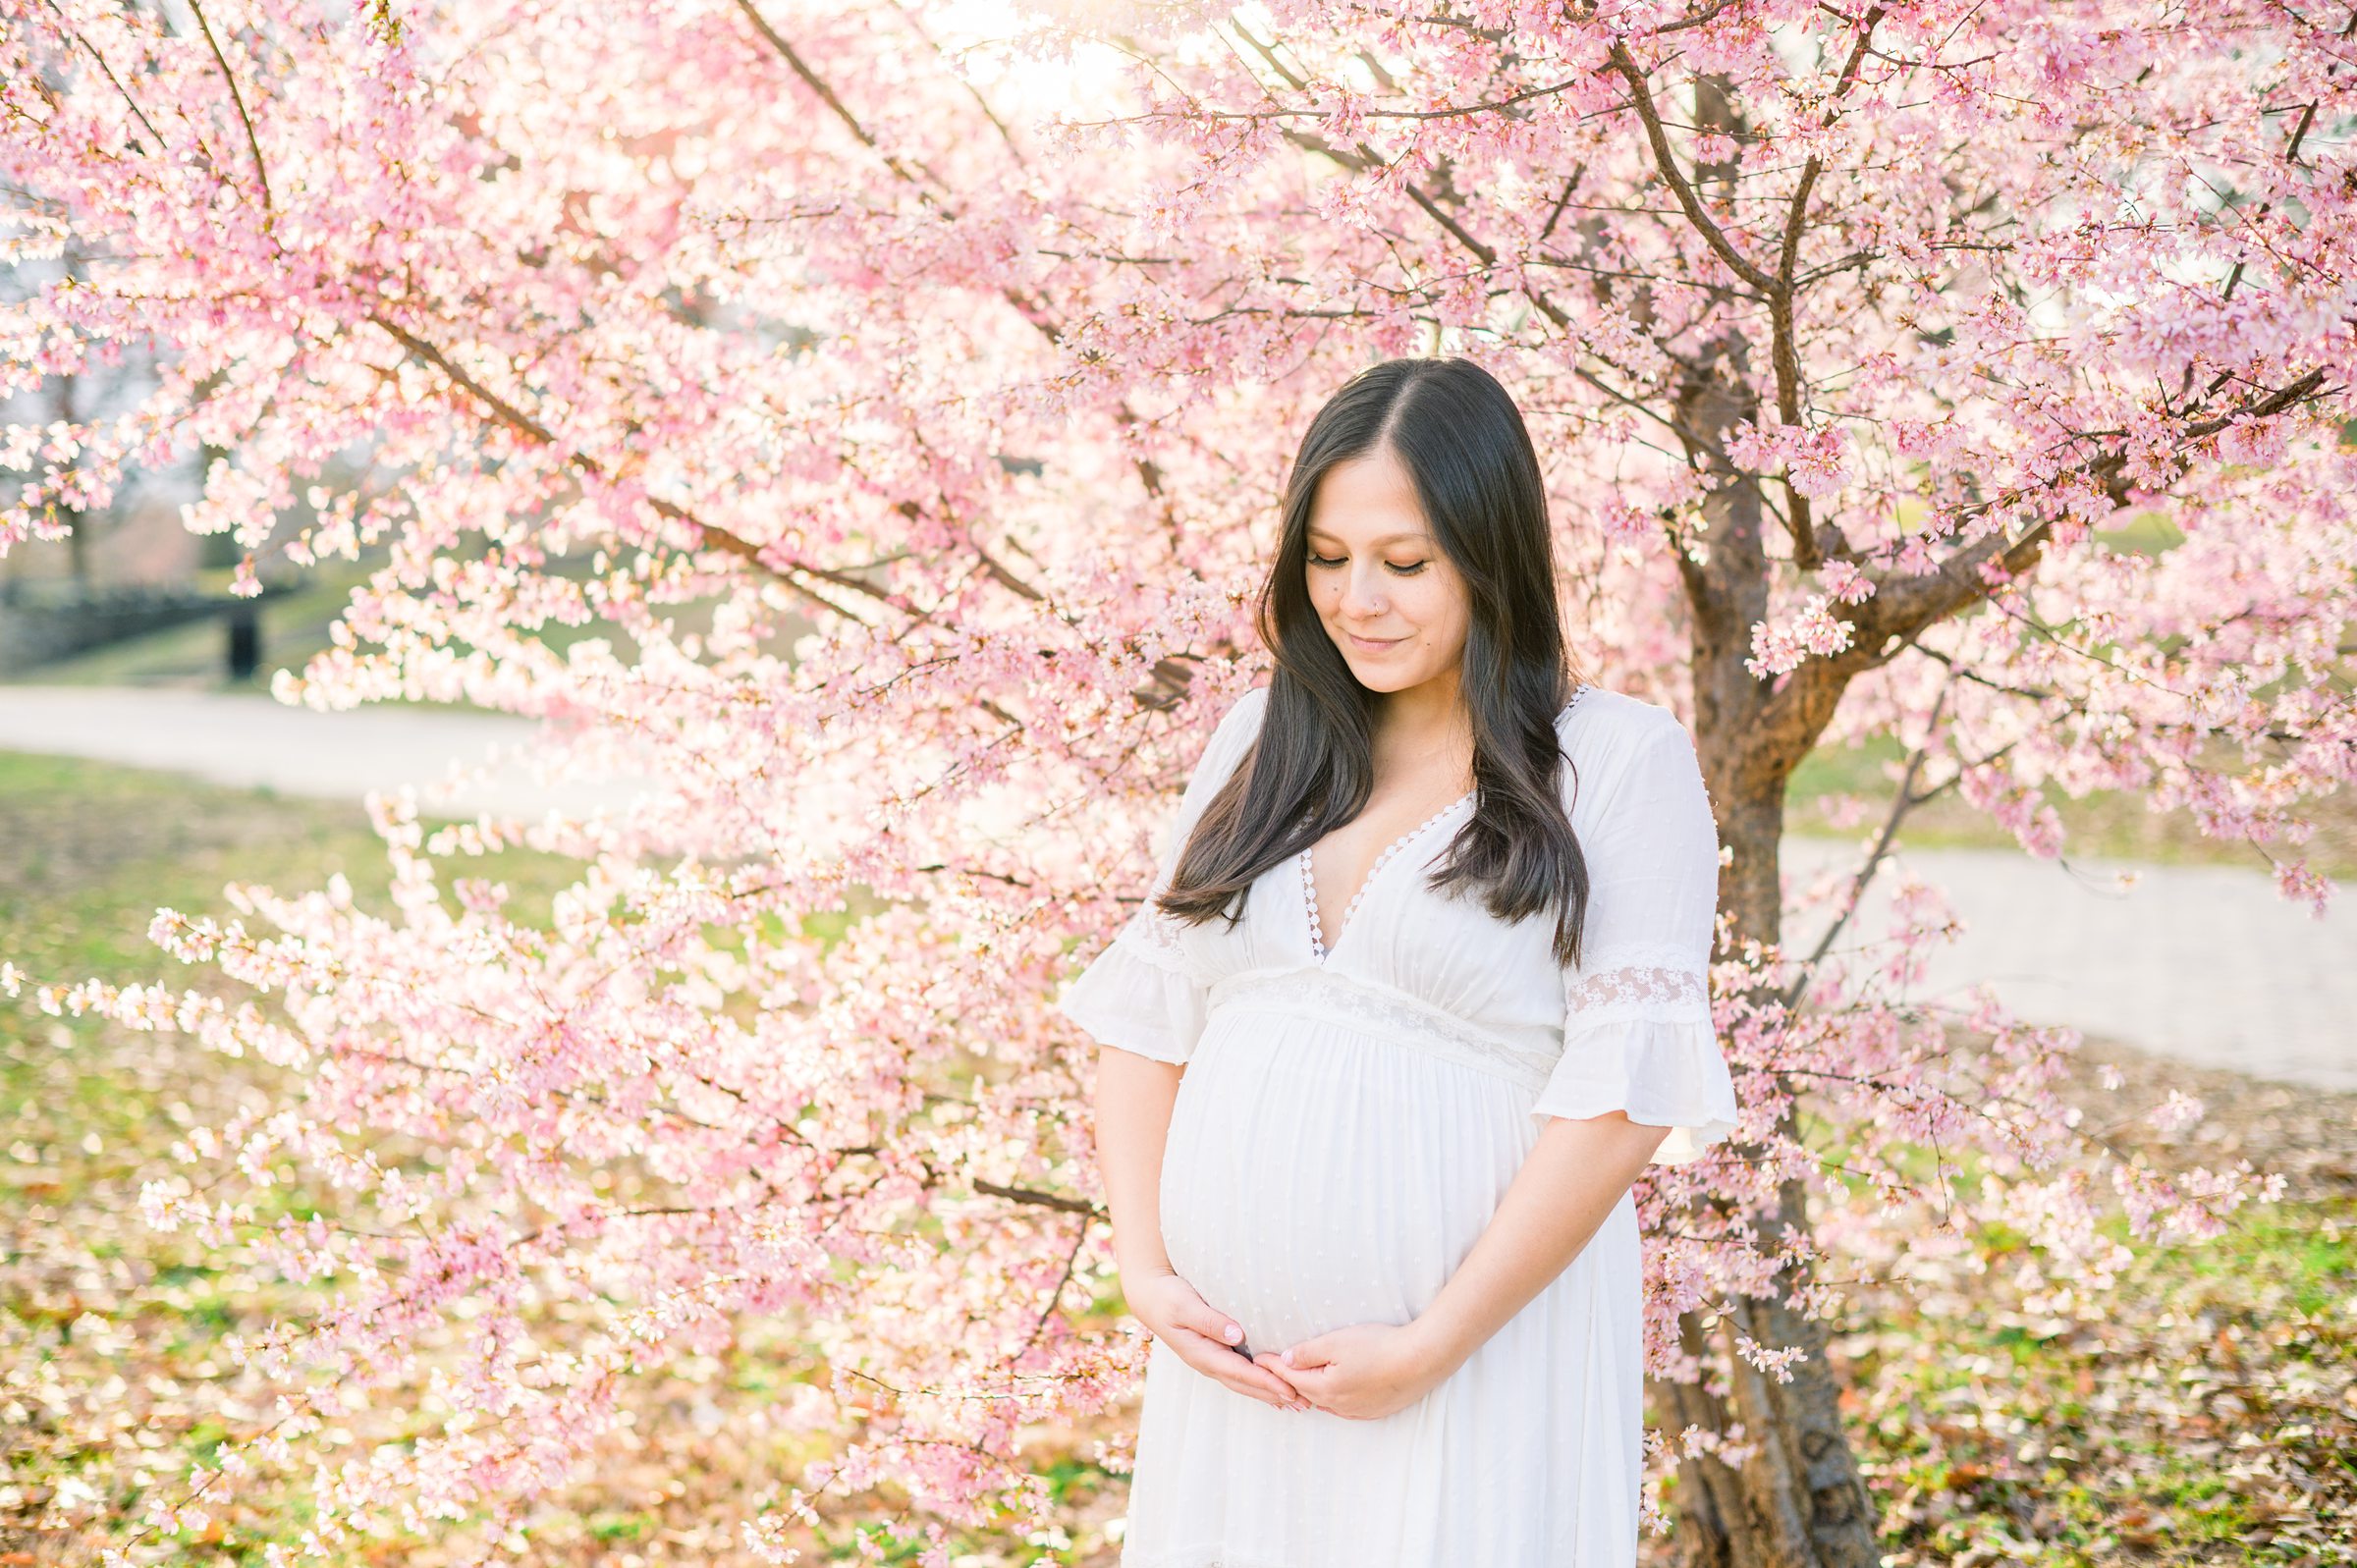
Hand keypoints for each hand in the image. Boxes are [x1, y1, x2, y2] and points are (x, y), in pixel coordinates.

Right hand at [1125, 1269, 1311, 1411]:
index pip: (1239, 1372)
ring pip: (1244, 1382)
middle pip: (1245, 1384)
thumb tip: (1237, 1335)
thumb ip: (1210, 1321)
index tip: (1289, 1389)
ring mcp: (1211, 1360)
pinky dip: (1260, 1383)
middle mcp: (1208, 1362)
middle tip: (1304, 1402)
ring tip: (1297, 1402)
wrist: (1150, 1297)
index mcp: (1202, 1353)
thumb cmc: (1168, 1297)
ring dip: (1270, 1393)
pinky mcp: (1215, 1354)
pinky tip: (1274, 1387)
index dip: (1265, 1381)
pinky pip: (1241, 1374)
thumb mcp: (1185, 1305)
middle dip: (1274, 1394)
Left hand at [1251, 1319, 1447, 1420]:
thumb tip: (1286, 1360)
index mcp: (1325, 1389)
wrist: (1422, 1360)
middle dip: (1289, 1380)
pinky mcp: (1375, 1411)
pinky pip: (1345, 1407)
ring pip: (1326, 1402)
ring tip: (1302, 1378)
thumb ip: (1308, 1352)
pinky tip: (1335, 1390)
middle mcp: (1339, 1406)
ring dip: (1312, 1390)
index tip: (1257, 1358)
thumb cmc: (1379, 1346)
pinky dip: (1334, 1398)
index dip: (1272, 1365)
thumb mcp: (1337, 1342)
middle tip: (1275, 1368)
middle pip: (1306, 1392)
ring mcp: (1358, 1411)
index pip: (1290, 1377)